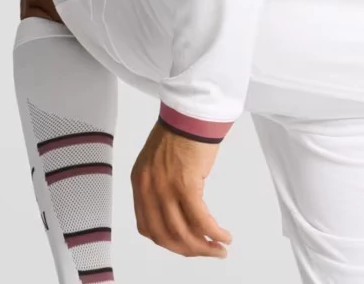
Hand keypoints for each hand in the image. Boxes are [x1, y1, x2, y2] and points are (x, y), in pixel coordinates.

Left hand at [130, 120, 231, 257]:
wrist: (191, 112)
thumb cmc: (179, 128)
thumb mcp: (158, 159)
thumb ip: (160, 183)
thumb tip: (174, 207)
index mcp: (140, 182)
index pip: (147, 226)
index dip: (167, 241)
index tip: (183, 245)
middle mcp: (149, 188)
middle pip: (165, 235)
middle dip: (188, 249)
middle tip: (206, 252)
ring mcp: (166, 188)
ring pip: (182, 233)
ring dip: (202, 247)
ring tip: (218, 249)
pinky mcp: (186, 185)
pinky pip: (200, 220)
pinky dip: (213, 233)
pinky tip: (223, 237)